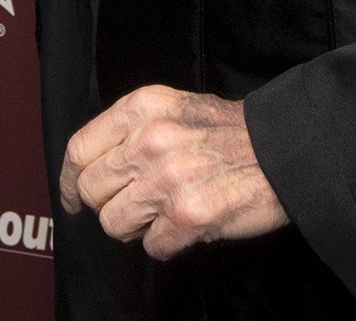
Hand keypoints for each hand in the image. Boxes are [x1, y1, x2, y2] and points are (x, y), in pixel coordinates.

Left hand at [60, 87, 288, 259]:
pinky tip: (187, 223)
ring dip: (136, 227)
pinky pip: (152, 246)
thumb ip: (132, 130)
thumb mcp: (174, 109)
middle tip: (135, 204)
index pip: (78, 150)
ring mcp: (167, 179)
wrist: (284, 148)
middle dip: (108, 204)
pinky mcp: (188, 215)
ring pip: (114, 223)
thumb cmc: (231, 132)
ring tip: (163, 213)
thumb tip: (94, 165)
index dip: (71, 180)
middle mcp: (150, 141)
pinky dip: (168, 243)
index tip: (74, 196)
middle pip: (91, 190)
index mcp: (142, 109)